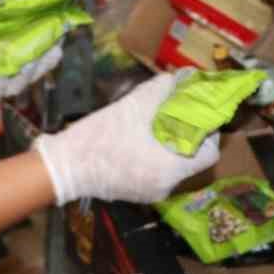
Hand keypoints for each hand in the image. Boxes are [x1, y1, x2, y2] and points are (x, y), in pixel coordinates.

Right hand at [33, 72, 219, 204]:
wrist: (65, 166)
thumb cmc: (102, 135)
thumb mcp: (133, 105)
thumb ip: (161, 89)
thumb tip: (180, 78)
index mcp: (171, 167)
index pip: (209, 153)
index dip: (208, 132)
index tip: (197, 116)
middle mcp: (167, 185)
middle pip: (192, 160)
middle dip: (188, 137)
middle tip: (176, 116)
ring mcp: (152, 193)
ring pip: (174, 167)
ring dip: (171, 148)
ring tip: (156, 127)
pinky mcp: (137, 194)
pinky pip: (157, 175)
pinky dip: (156, 159)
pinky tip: (140, 143)